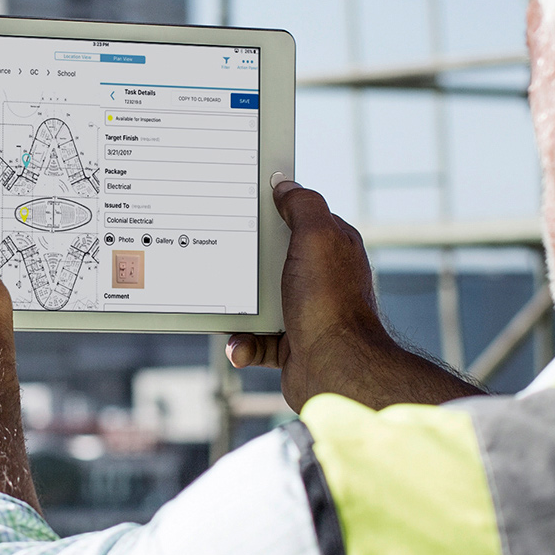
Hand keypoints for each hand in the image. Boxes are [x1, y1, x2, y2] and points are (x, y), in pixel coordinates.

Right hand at [224, 178, 482, 410]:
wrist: (334, 369)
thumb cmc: (328, 302)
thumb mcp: (318, 236)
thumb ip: (303, 204)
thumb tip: (285, 184)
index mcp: (331, 248)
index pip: (298, 219)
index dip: (271, 211)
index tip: (239, 206)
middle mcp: (320, 278)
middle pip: (270, 259)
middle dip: (243, 263)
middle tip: (220, 259)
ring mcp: (304, 312)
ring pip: (256, 301)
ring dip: (237, 308)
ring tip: (228, 312)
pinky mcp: (290, 345)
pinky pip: (254, 340)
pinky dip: (243, 344)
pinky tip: (241, 345)